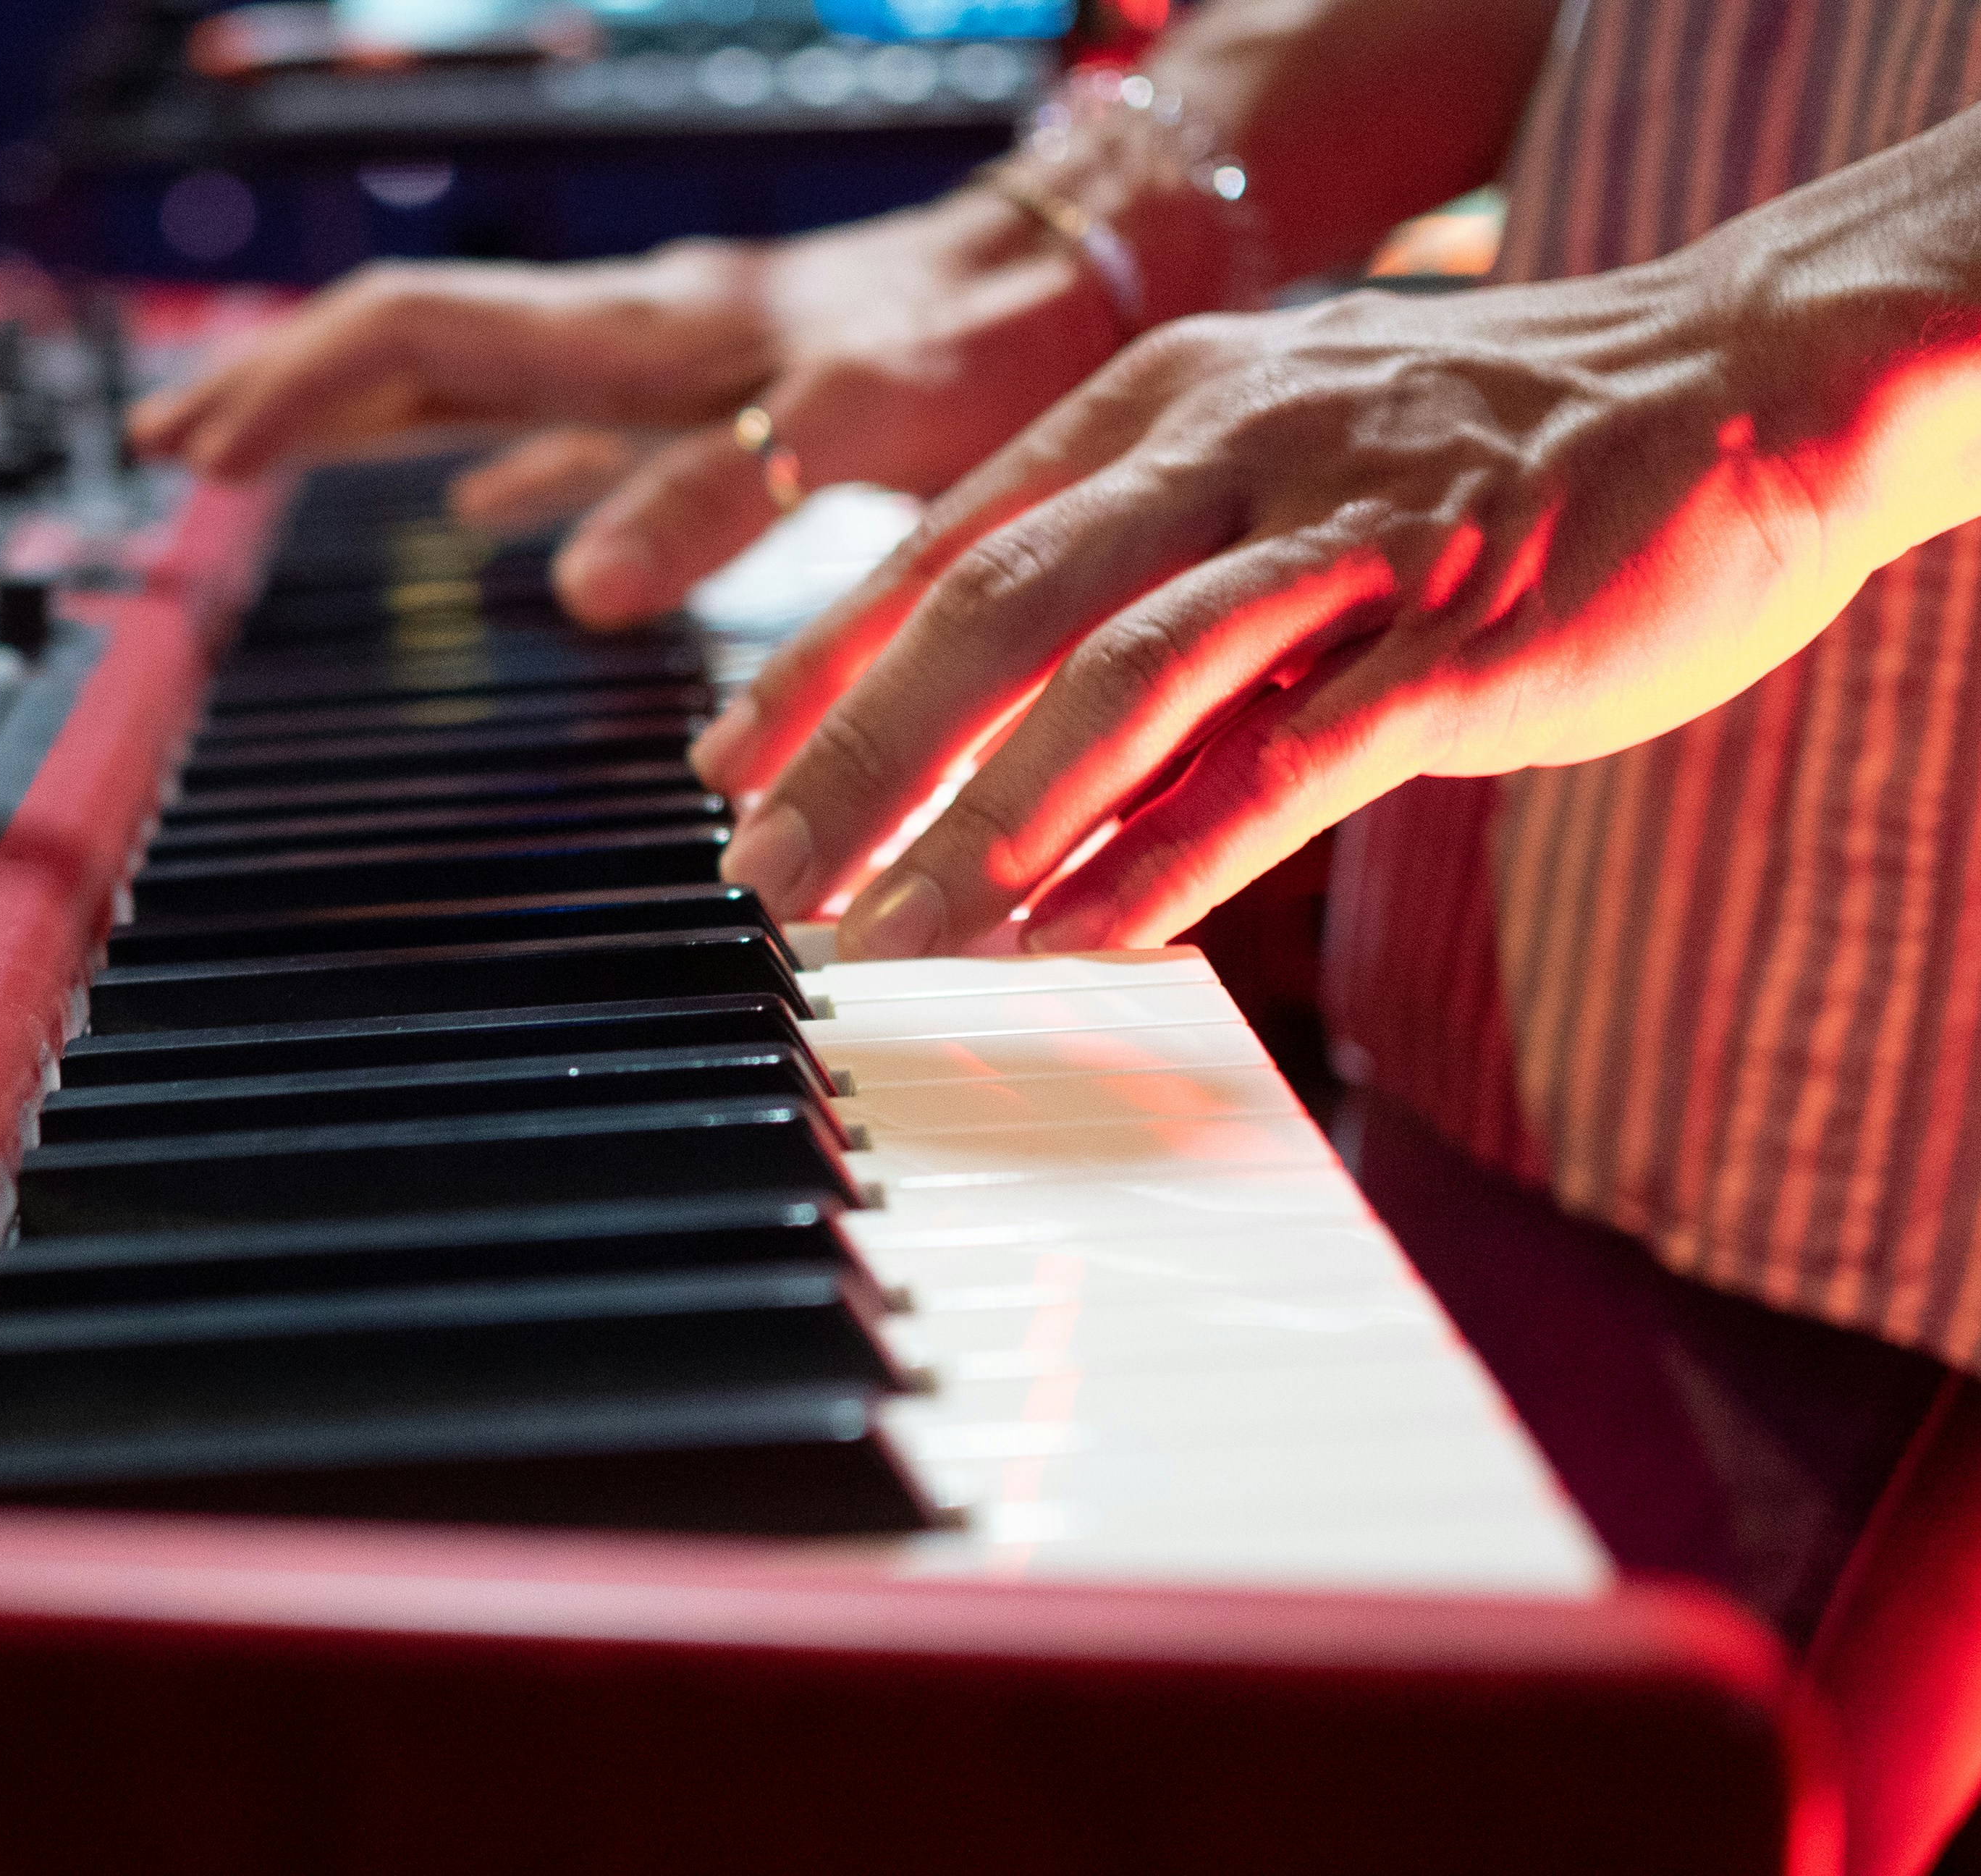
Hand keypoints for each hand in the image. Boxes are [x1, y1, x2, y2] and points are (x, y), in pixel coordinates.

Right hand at [130, 196, 1122, 625]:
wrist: (1082, 268)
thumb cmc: (987, 343)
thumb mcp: (861, 427)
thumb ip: (718, 499)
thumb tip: (568, 585)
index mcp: (638, 332)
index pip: (417, 334)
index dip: (297, 388)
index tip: (197, 450)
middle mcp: (627, 332)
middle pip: (403, 338)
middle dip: (273, 385)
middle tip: (158, 447)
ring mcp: (657, 361)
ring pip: (463, 371)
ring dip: (347, 411)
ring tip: (245, 454)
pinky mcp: (707, 394)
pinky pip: (561, 419)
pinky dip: (487, 455)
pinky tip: (479, 505)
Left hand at [692, 247, 1893, 958]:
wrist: (1758, 382)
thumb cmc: (1503, 454)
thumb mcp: (1289, 478)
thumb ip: (1153, 591)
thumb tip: (1014, 744)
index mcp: (1172, 399)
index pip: (948, 540)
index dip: (824, 662)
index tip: (728, 768)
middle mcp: (1235, 446)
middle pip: (994, 605)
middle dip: (860, 755)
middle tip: (765, 874)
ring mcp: (1349, 536)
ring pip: (1121, 675)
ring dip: (990, 818)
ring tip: (897, 936)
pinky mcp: (1458, 635)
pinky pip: (1281, 759)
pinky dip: (1166, 856)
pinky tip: (1080, 941)